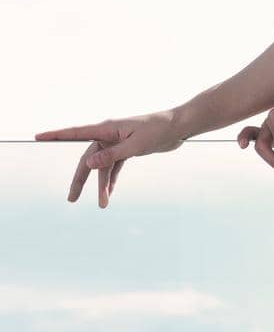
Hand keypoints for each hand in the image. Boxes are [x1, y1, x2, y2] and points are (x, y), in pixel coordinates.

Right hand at [34, 111, 183, 207]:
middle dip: (80, 180)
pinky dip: (111, 180)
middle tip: (72, 200)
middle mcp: (109, 135)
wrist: (178, 127)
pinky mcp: (127, 149)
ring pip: (102, 166)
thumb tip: (88, 163)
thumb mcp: (135, 145)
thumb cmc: (158, 130)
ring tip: (103, 205)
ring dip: (101, 185)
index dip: (56, 135)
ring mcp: (118, 142)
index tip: (38, 136)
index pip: (77, 133)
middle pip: (88, 159)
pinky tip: (109, 193)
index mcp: (107, 129)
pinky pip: (113, 166)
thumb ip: (111, 155)